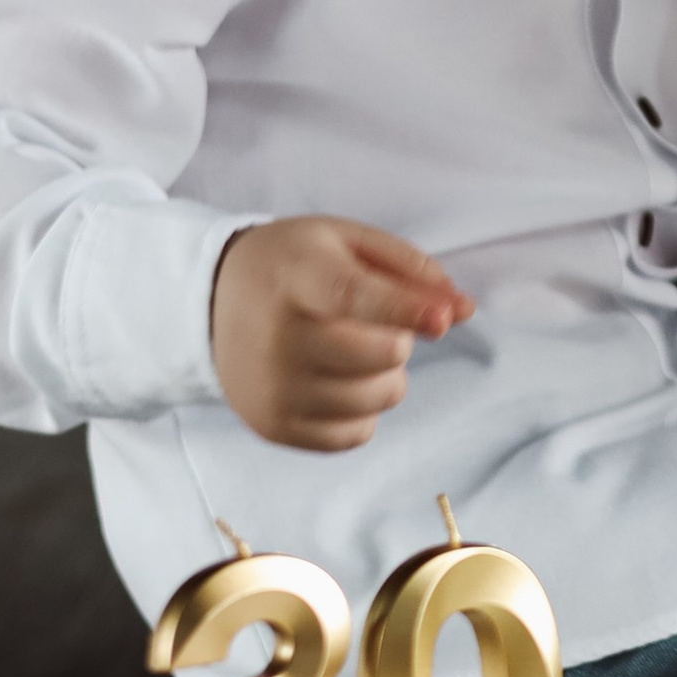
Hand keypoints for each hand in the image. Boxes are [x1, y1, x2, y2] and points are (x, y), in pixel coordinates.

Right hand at [210, 218, 473, 451]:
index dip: (405, 309)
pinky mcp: (273, 426)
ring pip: (380, 398)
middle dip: (399, 337)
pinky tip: (338, 380)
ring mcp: (273, 388)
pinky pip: (355, 433)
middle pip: (382, 354)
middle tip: (370, 321)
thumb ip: (411, 271)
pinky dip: (363, 410)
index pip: (354, 297)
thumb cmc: (297, 264)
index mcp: (297, 277)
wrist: (213, 300)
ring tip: (354, 348)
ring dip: (386, 375)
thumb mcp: (349, 243)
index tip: (443, 319)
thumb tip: (462, 310)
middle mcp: (278, 337)